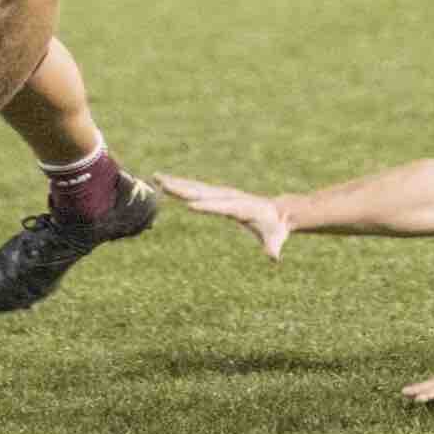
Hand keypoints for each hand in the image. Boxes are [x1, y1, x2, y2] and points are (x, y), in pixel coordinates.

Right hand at [155, 173, 293, 259]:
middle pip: (202, 192)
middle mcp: (229, 197)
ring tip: (156, 177)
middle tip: (163, 184)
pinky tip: (165, 182)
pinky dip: (180, 185)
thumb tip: (274, 257)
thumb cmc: (276, 228)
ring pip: (195, 187)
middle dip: (183, 189)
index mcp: (241, 208)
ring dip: (176, 183)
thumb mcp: (276, 238)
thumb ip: (273, 246)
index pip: (221, 207)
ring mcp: (222, 193)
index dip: (206, 206)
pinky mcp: (217, 194)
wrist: (277, 211)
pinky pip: (196, 188)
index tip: (189, 205)